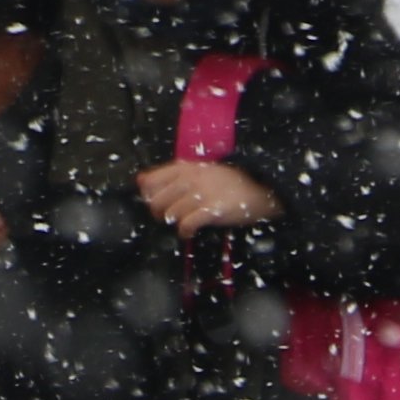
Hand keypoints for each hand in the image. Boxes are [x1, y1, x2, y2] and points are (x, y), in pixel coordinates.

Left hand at [136, 156, 277, 233]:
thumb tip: (139, 180)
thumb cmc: (229, 182)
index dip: (149, 196)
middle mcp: (191, 178)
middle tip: (170, 217)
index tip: (156, 202)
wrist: (261, 188)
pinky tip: (190, 232)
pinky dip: (185, 231)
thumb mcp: (199, 172)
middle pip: (156, 200)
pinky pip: (186, 224)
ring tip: (185, 222)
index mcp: (186, 167)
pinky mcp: (212, 210)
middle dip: (159, 213)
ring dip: (174, 222)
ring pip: (171, 214)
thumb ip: (170, 176)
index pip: (151, 181)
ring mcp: (202, 193)